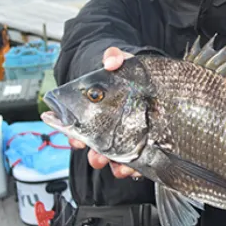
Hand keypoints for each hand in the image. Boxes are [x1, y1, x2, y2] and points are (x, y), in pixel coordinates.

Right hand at [68, 46, 139, 178]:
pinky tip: (136, 168)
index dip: (75, 137)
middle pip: (96, 148)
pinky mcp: (146, 144)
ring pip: (115, 158)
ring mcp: (127, 138)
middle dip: (96, 156)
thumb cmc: (128, 74)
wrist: (150, 79)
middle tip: (98, 157)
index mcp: (96, 113)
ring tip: (120, 166)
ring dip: (115, 165)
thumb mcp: (120, 62)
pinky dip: (135, 168)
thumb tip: (110, 62)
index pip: (78, 129)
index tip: (76, 140)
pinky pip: (137, 162)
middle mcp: (108, 129)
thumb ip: (113, 57)